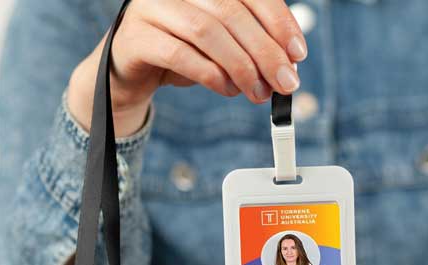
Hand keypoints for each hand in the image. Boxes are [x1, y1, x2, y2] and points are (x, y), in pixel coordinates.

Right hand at [68, 0, 306, 135]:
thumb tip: (288, 65)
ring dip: (241, 66)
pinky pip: (179, 53)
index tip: (298, 53)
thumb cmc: (181, 54)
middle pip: (231, 12)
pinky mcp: (135, 36)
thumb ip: (251, 46)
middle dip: (265, 51)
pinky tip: (227, 89)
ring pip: (207, 31)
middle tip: (285, 82)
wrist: (129, 73)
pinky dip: (210, 74)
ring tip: (257, 92)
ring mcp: (151, 8)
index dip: (279, 21)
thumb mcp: (222, 46)